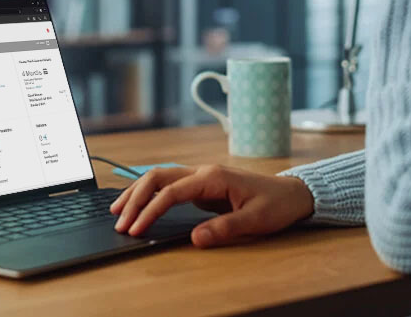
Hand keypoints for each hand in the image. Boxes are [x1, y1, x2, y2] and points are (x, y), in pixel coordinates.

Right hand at [109, 165, 314, 247]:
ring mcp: (201, 176)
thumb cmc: (276, 204)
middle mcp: (203, 172)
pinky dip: (150, 194)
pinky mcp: (202, 185)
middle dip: (135, 199)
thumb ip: (224, 228)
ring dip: (137, 193)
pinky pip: (169, 185)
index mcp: (213, 177)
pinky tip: (138, 204)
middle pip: (157, 177)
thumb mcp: (254, 220)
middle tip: (119, 221)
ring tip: (118, 211)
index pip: (171, 192)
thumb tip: (196, 238)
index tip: (137, 229)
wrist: (292, 193)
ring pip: (160, 178)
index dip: (150, 211)